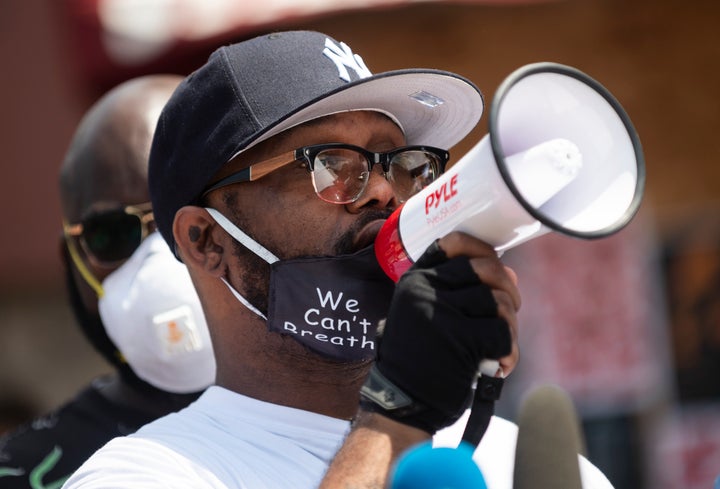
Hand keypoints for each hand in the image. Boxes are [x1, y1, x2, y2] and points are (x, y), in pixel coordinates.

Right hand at [361, 231, 520, 432]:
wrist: (403, 401)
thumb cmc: (421, 358)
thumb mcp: (426, 315)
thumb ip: (460, 292)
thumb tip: (509, 273)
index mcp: (414, 280)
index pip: (453, 244)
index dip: (481, 249)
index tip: (493, 263)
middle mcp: (423, 289)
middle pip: (485, 268)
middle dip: (508, 288)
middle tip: (509, 311)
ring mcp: (438, 311)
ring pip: (498, 301)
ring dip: (509, 326)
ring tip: (500, 345)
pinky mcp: (457, 338)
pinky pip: (502, 333)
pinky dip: (509, 351)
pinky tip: (500, 364)